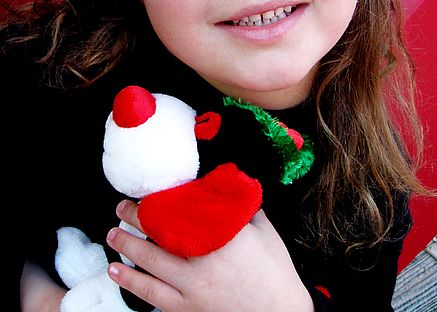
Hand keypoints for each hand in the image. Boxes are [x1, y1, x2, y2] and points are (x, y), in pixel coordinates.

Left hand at [106, 200, 313, 311]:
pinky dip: (131, 282)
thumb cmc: (275, 271)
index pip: (186, 210)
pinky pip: (152, 295)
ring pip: (151, 264)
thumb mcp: (265, 231)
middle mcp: (204, 259)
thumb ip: (244, 208)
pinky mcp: (187, 309)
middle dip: (137, 219)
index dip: (163, 200)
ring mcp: (193, 287)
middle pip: (161, 234)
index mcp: (224, 235)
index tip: (149, 191)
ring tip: (112, 235)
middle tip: (121, 208)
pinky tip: (116, 272)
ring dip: (127, 247)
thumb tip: (230, 187)